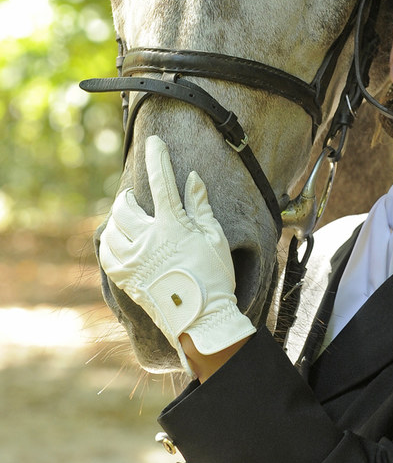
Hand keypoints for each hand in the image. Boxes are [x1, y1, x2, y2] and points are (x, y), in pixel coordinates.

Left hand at [99, 135, 254, 372]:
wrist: (201, 321)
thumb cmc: (215, 278)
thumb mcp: (215, 238)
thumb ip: (200, 206)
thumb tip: (192, 178)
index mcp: (173, 227)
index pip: (162, 183)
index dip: (157, 158)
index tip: (154, 142)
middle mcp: (148, 241)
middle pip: (126, 207)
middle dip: (128, 197)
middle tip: (132, 196)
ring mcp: (134, 261)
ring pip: (113, 229)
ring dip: (118, 218)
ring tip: (126, 217)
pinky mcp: (126, 280)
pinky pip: (107, 254)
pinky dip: (110, 243)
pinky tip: (117, 241)